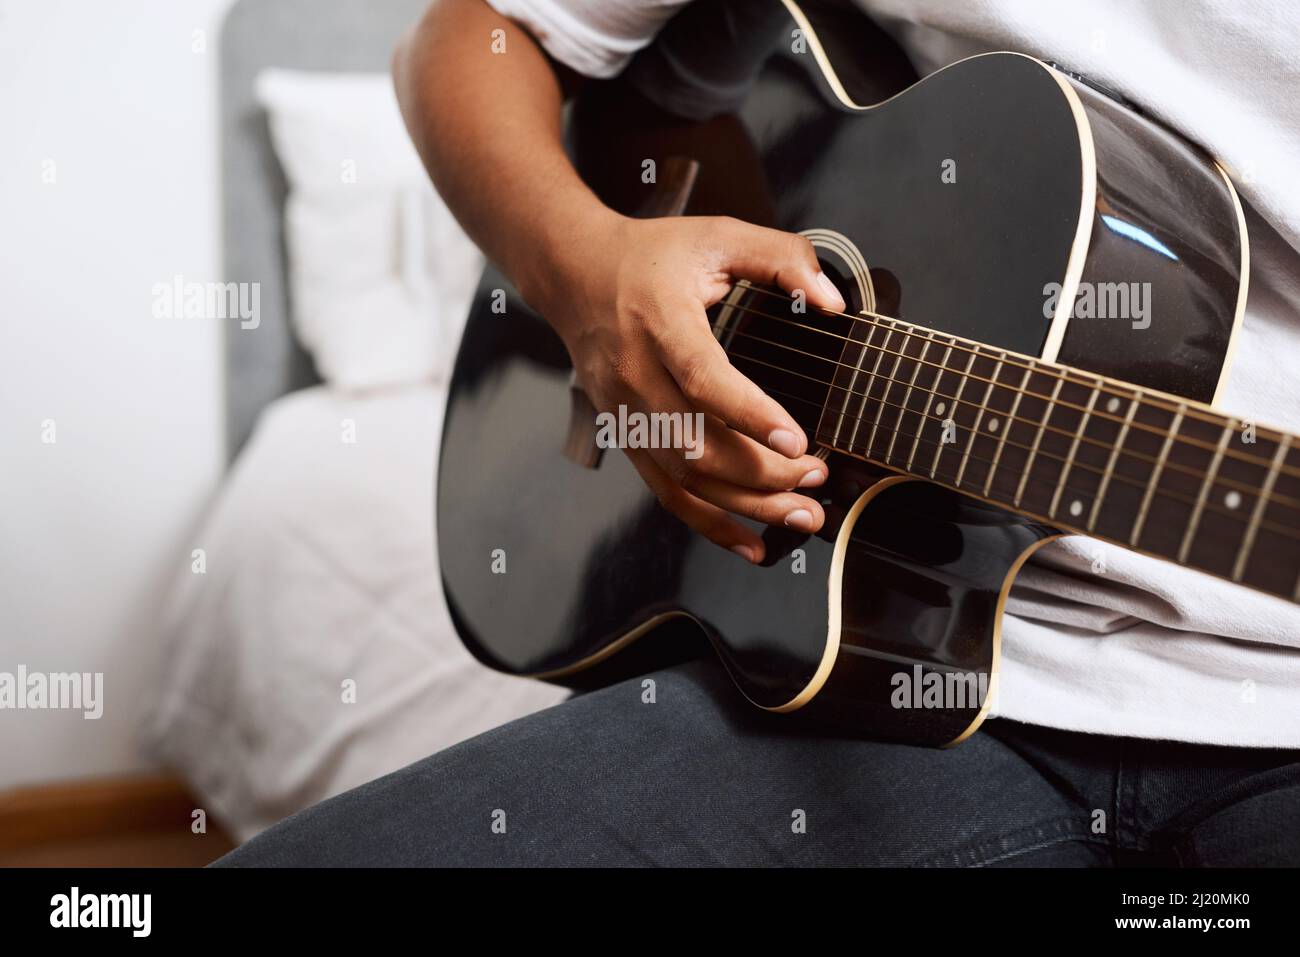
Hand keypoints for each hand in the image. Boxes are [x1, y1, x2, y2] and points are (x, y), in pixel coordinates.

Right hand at [524, 212, 848, 562]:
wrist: (575, 274)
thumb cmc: (653, 256)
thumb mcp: (720, 234)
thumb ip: (782, 258)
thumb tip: (833, 302)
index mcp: (659, 320)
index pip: (703, 378)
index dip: (749, 414)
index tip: (797, 441)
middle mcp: (635, 373)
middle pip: (696, 443)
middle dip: (762, 474)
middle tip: (817, 479)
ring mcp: (626, 411)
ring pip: (684, 477)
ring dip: (745, 505)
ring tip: (801, 515)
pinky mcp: (627, 435)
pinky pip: (666, 492)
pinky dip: (709, 523)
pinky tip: (751, 544)